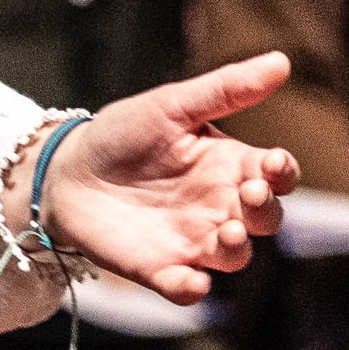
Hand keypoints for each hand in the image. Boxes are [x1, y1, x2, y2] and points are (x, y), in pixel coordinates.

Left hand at [9, 52, 302, 304]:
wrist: (65, 170)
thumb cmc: (124, 134)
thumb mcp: (171, 106)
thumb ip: (224, 90)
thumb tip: (282, 61)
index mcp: (230, 166)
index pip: (275, 175)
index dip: (283, 173)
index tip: (274, 163)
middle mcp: (220, 206)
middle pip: (265, 219)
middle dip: (265, 211)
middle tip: (249, 194)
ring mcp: (193, 240)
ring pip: (235, 256)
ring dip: (237, 249)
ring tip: (226, 232)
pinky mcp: (159, 266)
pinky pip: (186, 286)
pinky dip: (192, 288)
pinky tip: (192, 283)